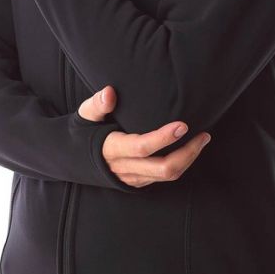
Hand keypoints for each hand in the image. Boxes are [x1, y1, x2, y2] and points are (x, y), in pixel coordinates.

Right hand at [77, 84, 210, 188]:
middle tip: (204, 134)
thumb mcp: (84, 115)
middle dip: (188, 153)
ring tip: (203, 139)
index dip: (163, 138)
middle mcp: (123, 167)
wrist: (70, 159)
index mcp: (111, 149)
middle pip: (162, 168)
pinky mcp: (137, 182)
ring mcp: (132, 178)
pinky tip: (189, 149)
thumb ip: (97, 104)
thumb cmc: (81, 131)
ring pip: (166, 176)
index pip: (142, 147)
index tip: (183, 125)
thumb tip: (110, 92)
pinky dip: (180, 165)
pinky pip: (162, 178)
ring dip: (189, 159)